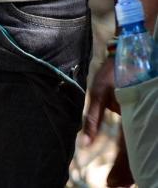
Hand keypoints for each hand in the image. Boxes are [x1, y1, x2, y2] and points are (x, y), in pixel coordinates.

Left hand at [83, 56, 133, 186]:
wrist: (129, 53)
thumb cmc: (112, 72)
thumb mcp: (99, 92)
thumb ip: (93, 118)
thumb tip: (84, 142)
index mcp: (130, 117)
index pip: (128, 152)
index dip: (122, 171)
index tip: (113, 185)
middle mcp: (140, 120)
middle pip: (138, 154)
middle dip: (129, 173)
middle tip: (118, 186)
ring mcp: (144, 117)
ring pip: (143, 148)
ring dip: (134, 165)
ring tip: (124, 181)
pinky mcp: (143, 114)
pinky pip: (142, 137)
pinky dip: (137, 152)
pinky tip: (132, 162)